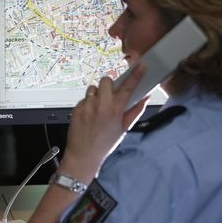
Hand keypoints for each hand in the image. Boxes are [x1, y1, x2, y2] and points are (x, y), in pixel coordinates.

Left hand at [60, 63, 147, 179]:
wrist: (83, 156)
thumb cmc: (104, 144)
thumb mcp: (123, 129)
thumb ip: (135, 111)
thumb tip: (145, 98)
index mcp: (114, 111)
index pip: (128, 87)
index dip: (136, 74)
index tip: (141, 66)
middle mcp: (100, 106)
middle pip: (107, 80)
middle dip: (110, 84)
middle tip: (111, 95)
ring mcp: (87, 106)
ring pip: (94, 88)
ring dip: (98, 94)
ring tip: (99, 108)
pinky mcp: (76, 108)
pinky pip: (84, 98)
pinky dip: (89, 103)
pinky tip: (90, 115)